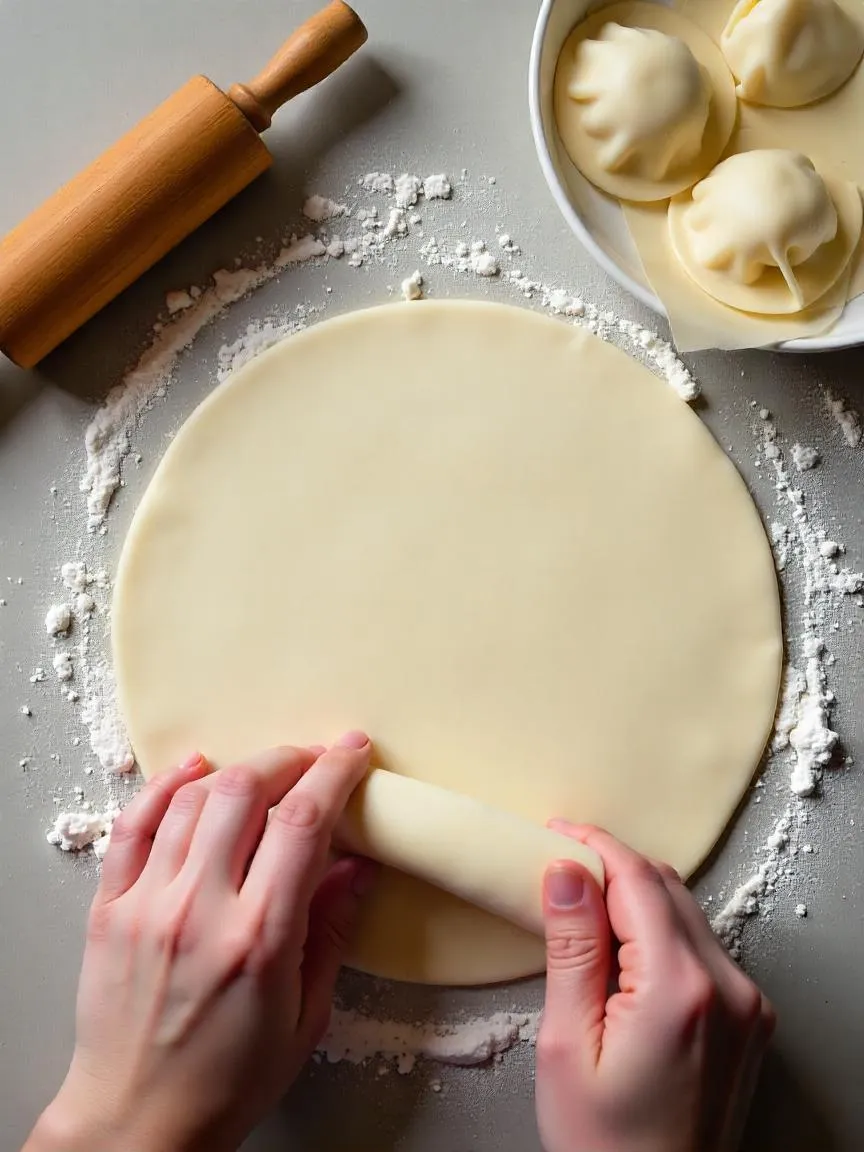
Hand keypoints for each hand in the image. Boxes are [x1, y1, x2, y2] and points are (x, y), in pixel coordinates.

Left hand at [26, 734, 374, 1151]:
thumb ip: (332, 931)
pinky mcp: (110, 908)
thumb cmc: (227, 1080)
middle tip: (313, 759)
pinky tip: (191, 772)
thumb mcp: (305, 1016)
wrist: (137, 1123)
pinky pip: (133, 824)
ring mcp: (147, 905)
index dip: (334, 773)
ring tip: (264, 771)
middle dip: (288, 759)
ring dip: (236, 770)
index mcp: (259, 939)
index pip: (303, 822)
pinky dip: (164, 786)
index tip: (352, 752)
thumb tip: (359, 865)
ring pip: (192, 799)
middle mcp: (199, 911)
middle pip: (245, 791)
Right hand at [536, 823, 774, 1151]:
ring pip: (686, 912)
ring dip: (636, 899)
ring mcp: (747, 1005)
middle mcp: (728, 989)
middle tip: (561, 870)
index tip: (557, 832)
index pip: (638, 880)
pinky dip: (660, 932)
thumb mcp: (568, 1046)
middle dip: (612, 868)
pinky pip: (702, 947)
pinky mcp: (749, 1019)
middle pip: (666, 887)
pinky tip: (623, 953)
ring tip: (584, 915)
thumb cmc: (604, 1146)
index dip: (594, 845)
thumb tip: (565, 872)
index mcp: (680, 990)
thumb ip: (572, 950)